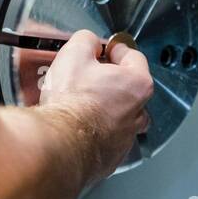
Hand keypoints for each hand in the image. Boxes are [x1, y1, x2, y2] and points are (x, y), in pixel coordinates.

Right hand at [38, 30, 153, 178]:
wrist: (60, 143)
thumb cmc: (72, 101)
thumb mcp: (74, 53)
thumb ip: (87, 40)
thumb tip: (89, 41)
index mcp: (136, 84)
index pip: (133, 57)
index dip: (116, 49)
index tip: (106, 49)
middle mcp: (137, 113)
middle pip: (130, 90)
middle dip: (112, 81)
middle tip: (91, 76)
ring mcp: (125, 138)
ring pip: (120, 117)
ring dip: (105, 109)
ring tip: (82, 104)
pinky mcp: (110, 158)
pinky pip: (106, 140)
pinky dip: (95, 132)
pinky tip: (77, 127)